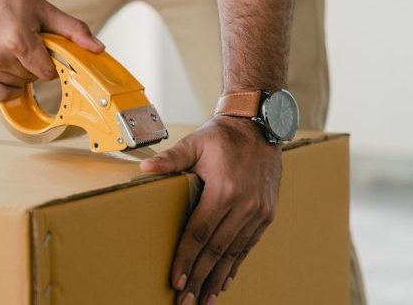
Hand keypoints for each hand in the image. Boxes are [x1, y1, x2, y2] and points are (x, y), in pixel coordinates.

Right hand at [0, 0, 103, 100]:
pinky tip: (5, 67)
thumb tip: (97, 48)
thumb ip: (74, 31)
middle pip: (31, 79)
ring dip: (19, 73)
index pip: (47, 73)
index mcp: (17, 40)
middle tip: (26, 44)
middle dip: (34, 65)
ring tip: (11, 49)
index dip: (50, 64)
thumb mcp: (45, 10)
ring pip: (16, 85)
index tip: (44, 51)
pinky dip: (6, 85)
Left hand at [140, 116, 280, 304]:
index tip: (176, 280)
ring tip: (204, 299)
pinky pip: (248, 245)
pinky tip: (224, 281)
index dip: (186, 258)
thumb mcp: (195, 142)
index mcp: (225, 190)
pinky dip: (236, 265)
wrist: (260, 125)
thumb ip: (171, 159)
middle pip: (216, 249)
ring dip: (218, 278)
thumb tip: (145, 169)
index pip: (200, 233)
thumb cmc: (222, 135)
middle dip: (199, 277)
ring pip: (234, 252)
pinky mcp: (266, 214)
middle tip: (186, 301)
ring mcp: (258, 212)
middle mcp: (244, 205)